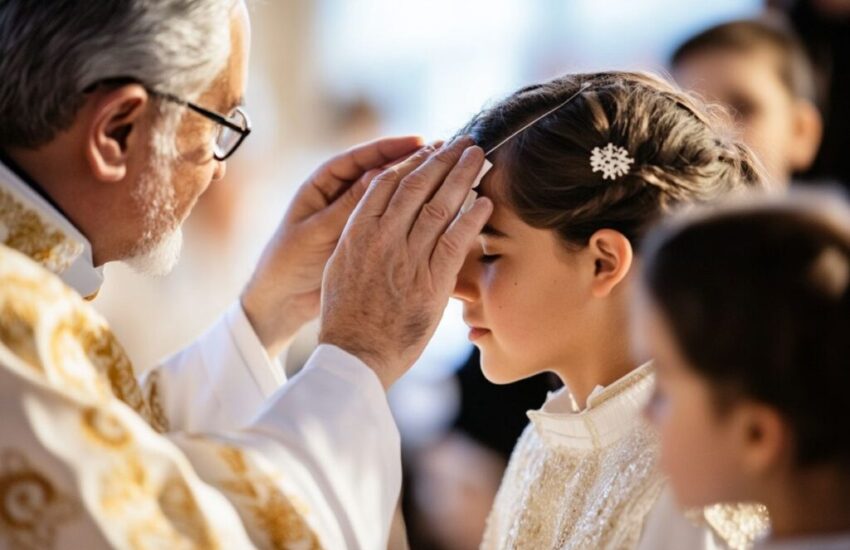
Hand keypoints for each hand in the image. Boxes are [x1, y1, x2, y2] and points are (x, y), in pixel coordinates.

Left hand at [242, 136, 424, 357]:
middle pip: (380, 170)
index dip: (391, 148)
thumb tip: (380, 175)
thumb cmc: (289, 262)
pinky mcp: (364, 237)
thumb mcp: (318, 232)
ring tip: (447, 178)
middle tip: (443, 153)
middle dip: (411, 161)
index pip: (362, 158)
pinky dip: (411, 215)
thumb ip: (347, 206)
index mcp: (323, 184)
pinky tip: (435, 212)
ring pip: (390, 195)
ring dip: (415, 187)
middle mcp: (340, 194)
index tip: (420, 142)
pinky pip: (391, 221)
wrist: (281, 299)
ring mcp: (354, 216)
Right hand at [319, 137, 492, 388]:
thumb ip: (359, 238)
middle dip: (443, 159)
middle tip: (465, 141)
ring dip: (462, 177)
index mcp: (357, 231)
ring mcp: (406, 258)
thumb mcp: (339, 267)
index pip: (387, 183)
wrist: (354, 355)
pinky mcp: (430, 281)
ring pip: (438, 206)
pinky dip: (471, 218)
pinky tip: (485, 201)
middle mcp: (381, 238)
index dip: (413, 160)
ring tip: (479, 157)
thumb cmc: (346, 316)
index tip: (432, 148)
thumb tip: (377, 218)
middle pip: (416, 185)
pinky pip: (454, 241)